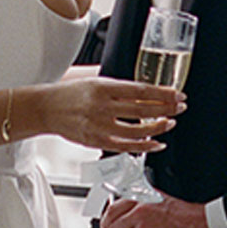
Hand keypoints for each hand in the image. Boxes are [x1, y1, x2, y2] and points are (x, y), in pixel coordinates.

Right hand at [39, 76, 182, 152]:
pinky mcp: (97, 141)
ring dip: (158, 127)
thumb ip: (118, 87)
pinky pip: (126, 147)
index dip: (162, 94)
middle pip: (142, 110)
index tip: (177, 94)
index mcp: (103, 88)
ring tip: (170, 123)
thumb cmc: (70, 94)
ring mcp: (99, 126)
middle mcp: (102, 107)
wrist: (46, 108)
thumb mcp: (93, 81)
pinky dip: (144, 146)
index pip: (140, 90)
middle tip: (180, 107)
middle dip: (166, 109)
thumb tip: (144, 88)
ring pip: (137, 131)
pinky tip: (156, 143)